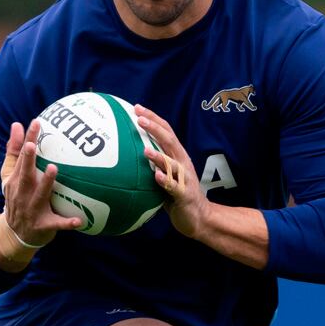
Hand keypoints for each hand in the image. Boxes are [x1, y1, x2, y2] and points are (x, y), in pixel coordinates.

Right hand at [0, 118, 83, 248]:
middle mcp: (21, 194)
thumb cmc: (17, 198)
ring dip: (45, 184)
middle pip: (24, 176)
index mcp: (14, 181)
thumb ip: (14, 152)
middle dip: (28, 161)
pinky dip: (66, 222)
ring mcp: (31, 211)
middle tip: (34, 145)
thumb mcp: (10, 177)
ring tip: (53, 169)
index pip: (21, 158)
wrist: (14, 235)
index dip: (27, 141)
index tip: (36, 122)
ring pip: (39, 196)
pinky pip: (56, 224)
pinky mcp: (42, 226)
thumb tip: (16, 124)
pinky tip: (79, 220)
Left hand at [134, 104, 209, 239]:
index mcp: (176, 156)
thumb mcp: (163, 176)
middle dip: (154, 127)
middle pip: (169, 140)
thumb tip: (125, 156)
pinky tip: (156, 176)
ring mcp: (184, 178)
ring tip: (145, 150)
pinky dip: (165, 180)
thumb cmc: (177, 196)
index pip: (165, 131)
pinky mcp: (185, 194)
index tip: (136, 108)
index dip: (153, 118)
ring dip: (158, 156)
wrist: (199, 217)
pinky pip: (174, 186)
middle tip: (139, 118)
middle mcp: (182, 162)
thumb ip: (151, 164)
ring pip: (172, 163)